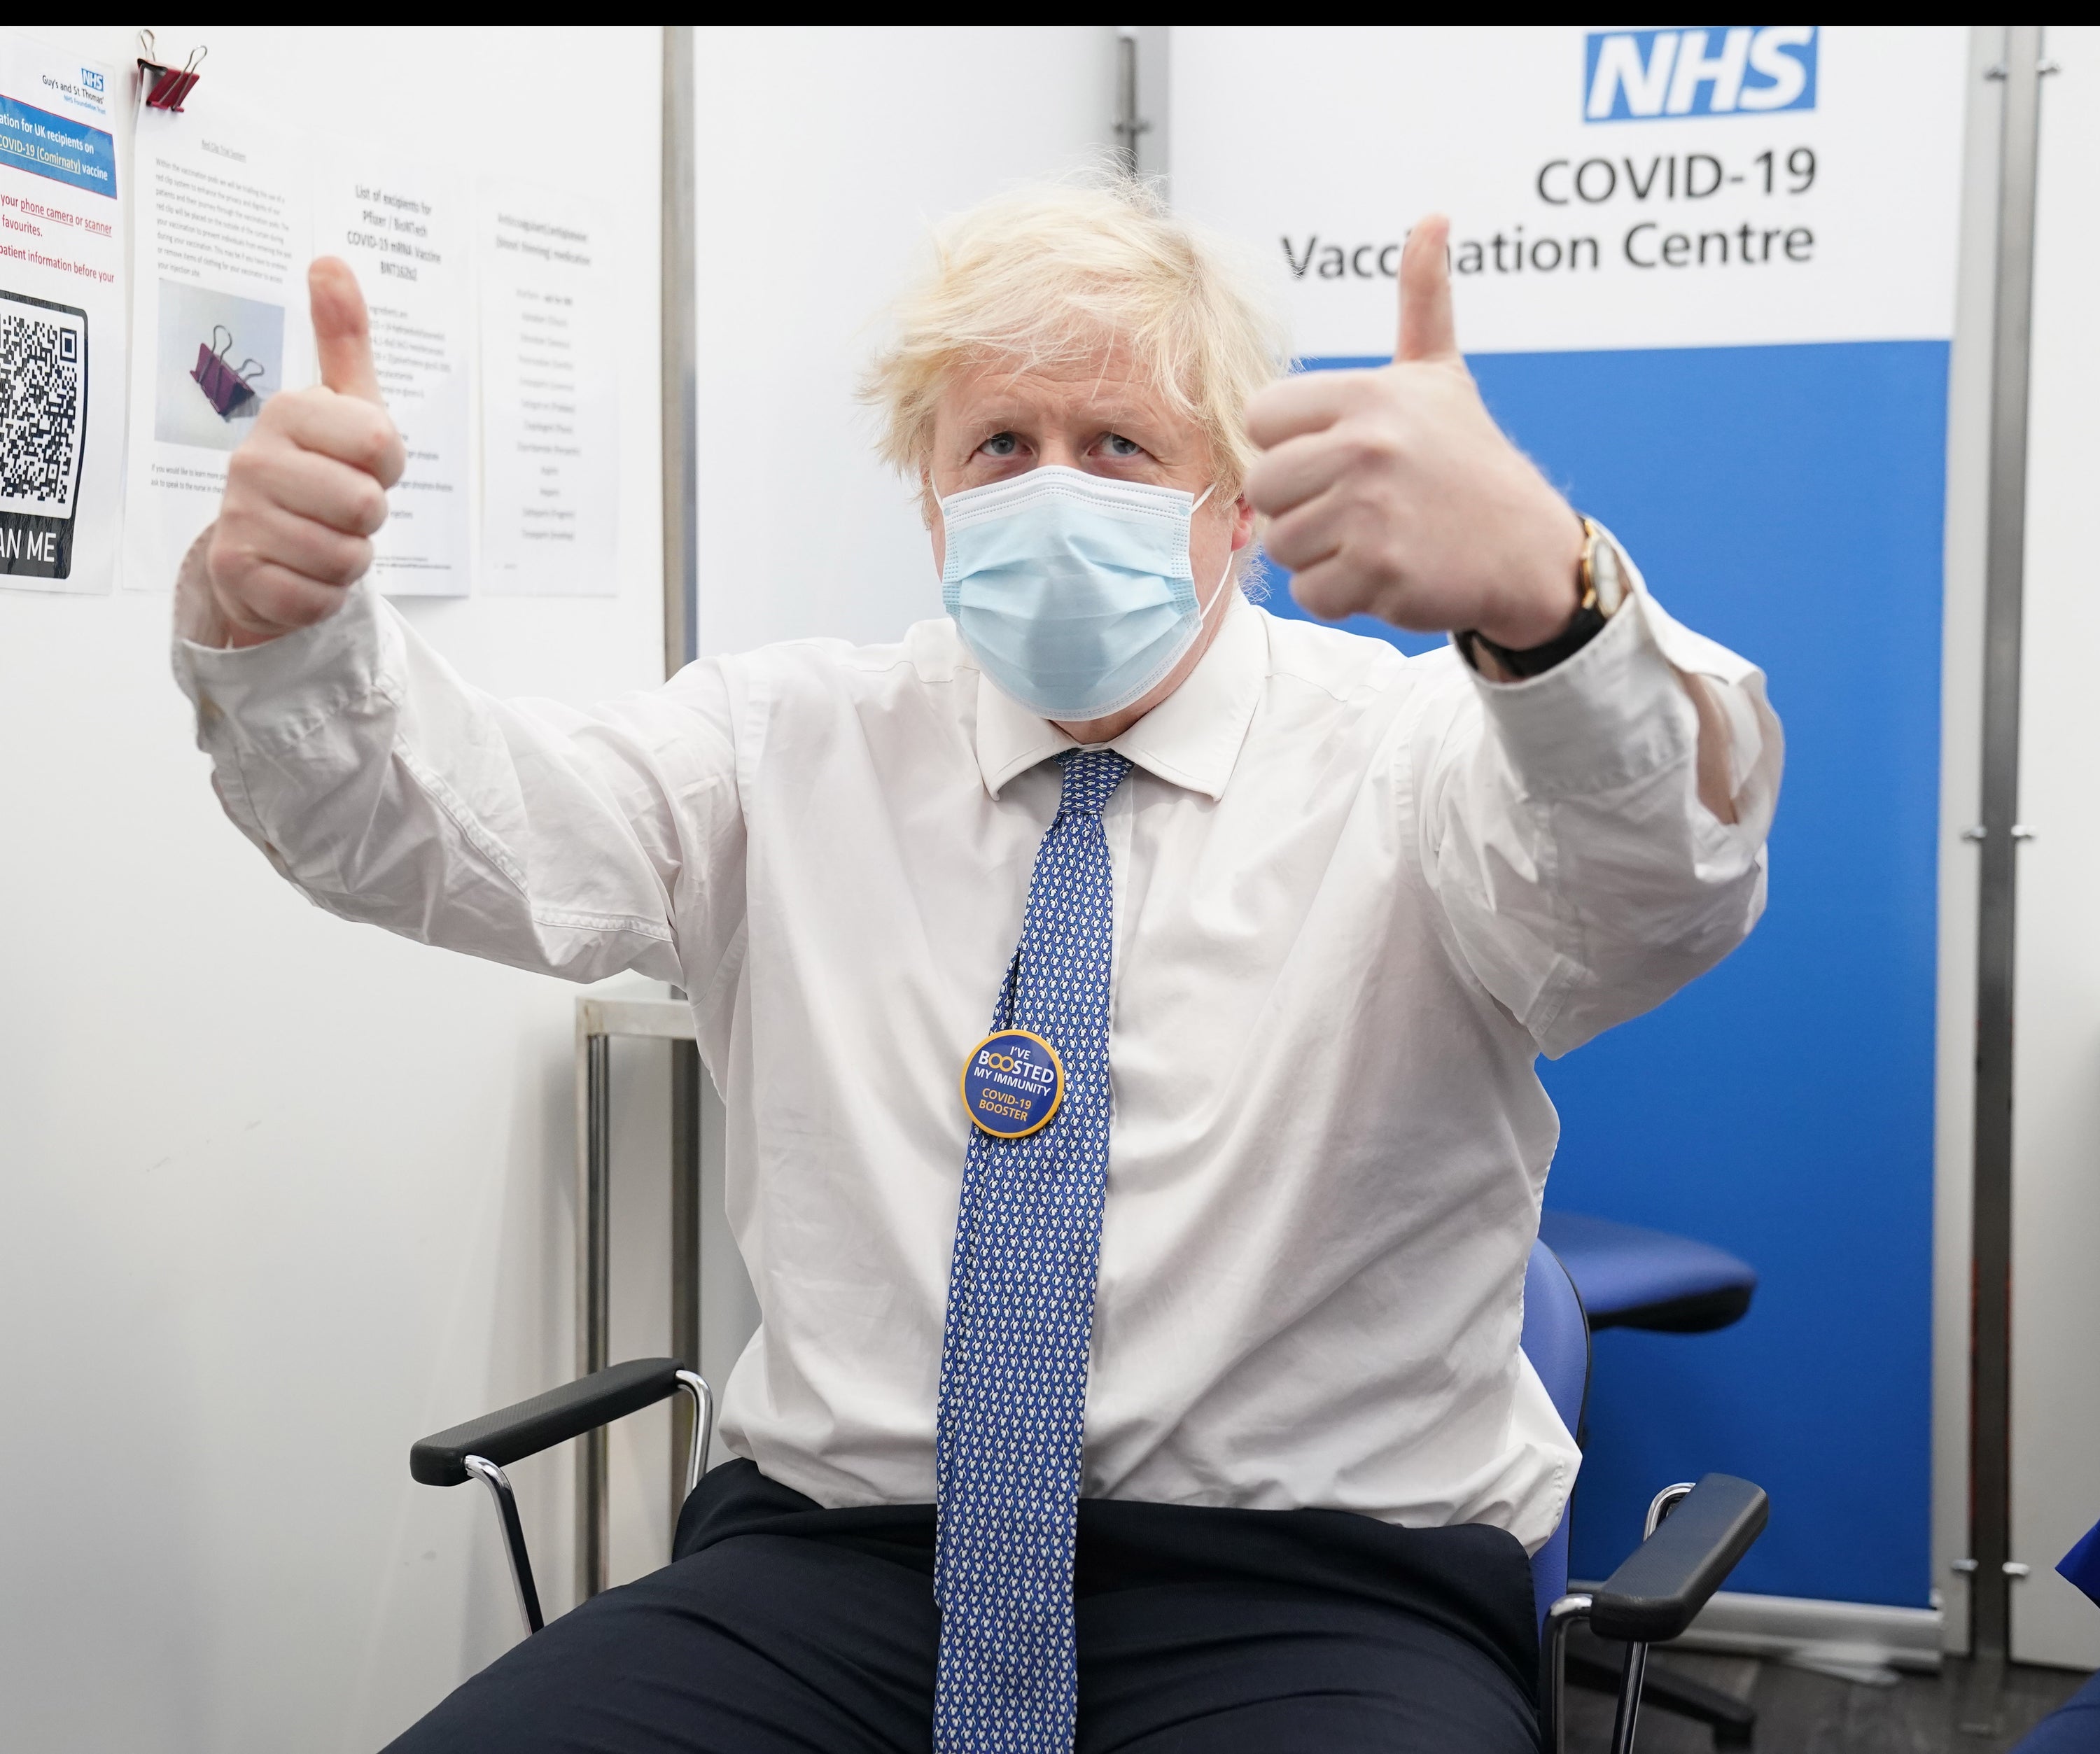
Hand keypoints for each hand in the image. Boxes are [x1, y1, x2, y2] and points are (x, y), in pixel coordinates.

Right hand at [203, 258, 403, 647]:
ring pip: (348, 556)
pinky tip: (300, 571)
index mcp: (288, 413)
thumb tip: (330, 260)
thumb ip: (344, 339)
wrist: (259, 549)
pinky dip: (324, 594)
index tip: (362, 462)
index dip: (387, 464)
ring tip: (319, 537)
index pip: (381, 443)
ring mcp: (240, 516)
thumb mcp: (342, 405)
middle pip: (368, 506)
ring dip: (349, 558)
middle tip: (339, 506)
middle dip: (369, 517)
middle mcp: (253, 459)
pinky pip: (319, 596)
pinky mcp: (236, 573)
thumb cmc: (316, 470)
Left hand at [1243, 216, 1583, 650]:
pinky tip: (1384, 572)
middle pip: (1261, 486)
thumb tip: (1434, 217)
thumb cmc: (1468, 462)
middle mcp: (1366, 446)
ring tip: (1373, 537)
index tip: (1338, 453)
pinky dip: (1341, 595)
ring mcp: (1372, 512)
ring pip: (1280, 544)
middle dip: (1299, 504)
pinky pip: (1310, 593)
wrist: (1527, 549)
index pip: (1260, 419)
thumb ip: (1423, 301)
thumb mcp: (1441, 376)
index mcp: (1367, 394)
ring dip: (1319, 553)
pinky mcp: (1380, 572)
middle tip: (1354, 505)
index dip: (1290, 444)